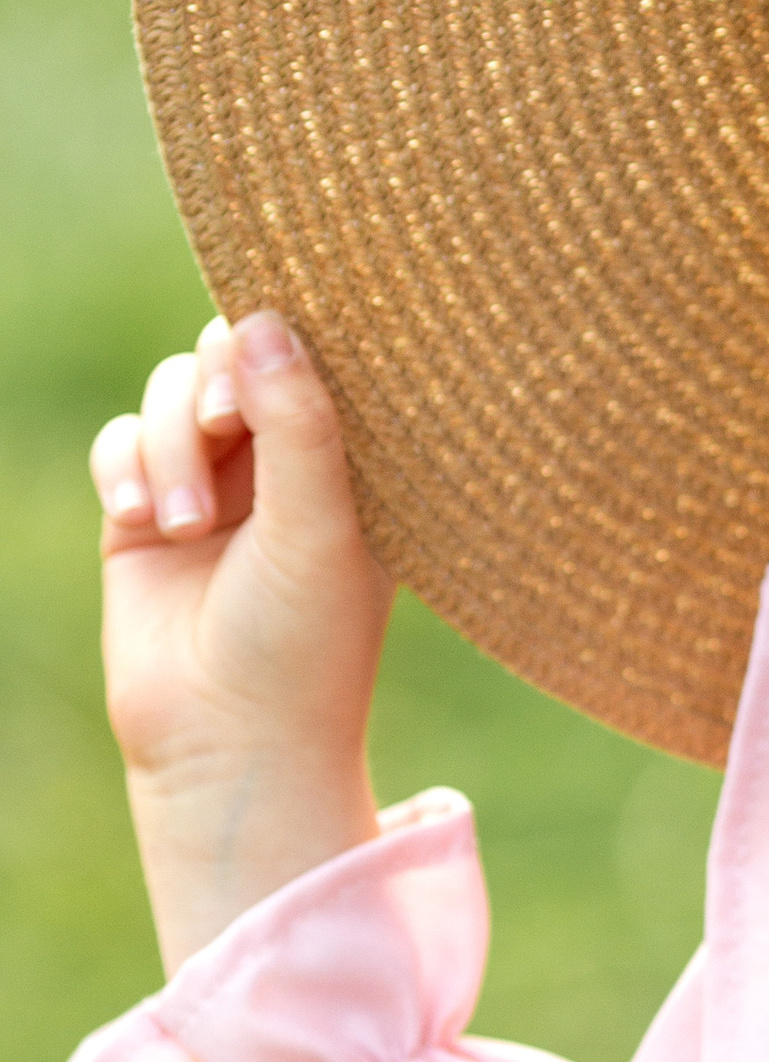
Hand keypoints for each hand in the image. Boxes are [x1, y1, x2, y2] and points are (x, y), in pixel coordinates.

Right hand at [91, 313, 391, 968]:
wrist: (231, 743)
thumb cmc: (305, 643)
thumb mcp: (318, 525)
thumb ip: (298, 421)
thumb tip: (262, 318)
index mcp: (354, 458)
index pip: (322, 354)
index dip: (292, 332)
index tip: (272, 344)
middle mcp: (285, 461)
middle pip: (235, 354)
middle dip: (222, 380)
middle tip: (232, 421)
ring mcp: (214, 483)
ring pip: (174, 392)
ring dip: (171, 439)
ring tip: (183, 520)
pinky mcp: (144, 512)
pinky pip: (122, 439)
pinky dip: (125, 464)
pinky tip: (142, 517)